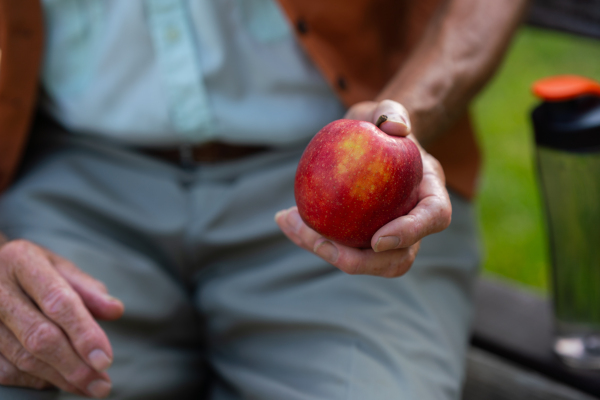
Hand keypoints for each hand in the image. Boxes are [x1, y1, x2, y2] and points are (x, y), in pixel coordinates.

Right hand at [0, 239, 123, 397]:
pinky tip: (59, 379)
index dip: (84, 333)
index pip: (58, 302)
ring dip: (60, 377)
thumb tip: (116, 310)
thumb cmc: (33, 270)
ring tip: (90, 386)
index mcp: (22, 261)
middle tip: (102, 384)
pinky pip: (5, 371)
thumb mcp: (60, 268)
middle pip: (40, 336)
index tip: (105, 359)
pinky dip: (36, 379)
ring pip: (23, 358)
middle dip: (75, 365)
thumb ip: (88, 289)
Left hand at [275, 99, 451, 276]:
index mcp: (430, 192)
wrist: (370, 138)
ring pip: (365, 261)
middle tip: (320, 243)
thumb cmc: (382, 123)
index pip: (434, 218)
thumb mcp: (387, 109)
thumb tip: (395, 127)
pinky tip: (284, 217)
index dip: (410, 234)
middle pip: (398, 259)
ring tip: (290, 225)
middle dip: (359, 262)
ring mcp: (388, 235)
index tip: (377, 239)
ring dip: (326, 252)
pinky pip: (339, 245)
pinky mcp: (360, 236)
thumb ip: (392, 111)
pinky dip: (310, 237)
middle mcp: (413, 222)